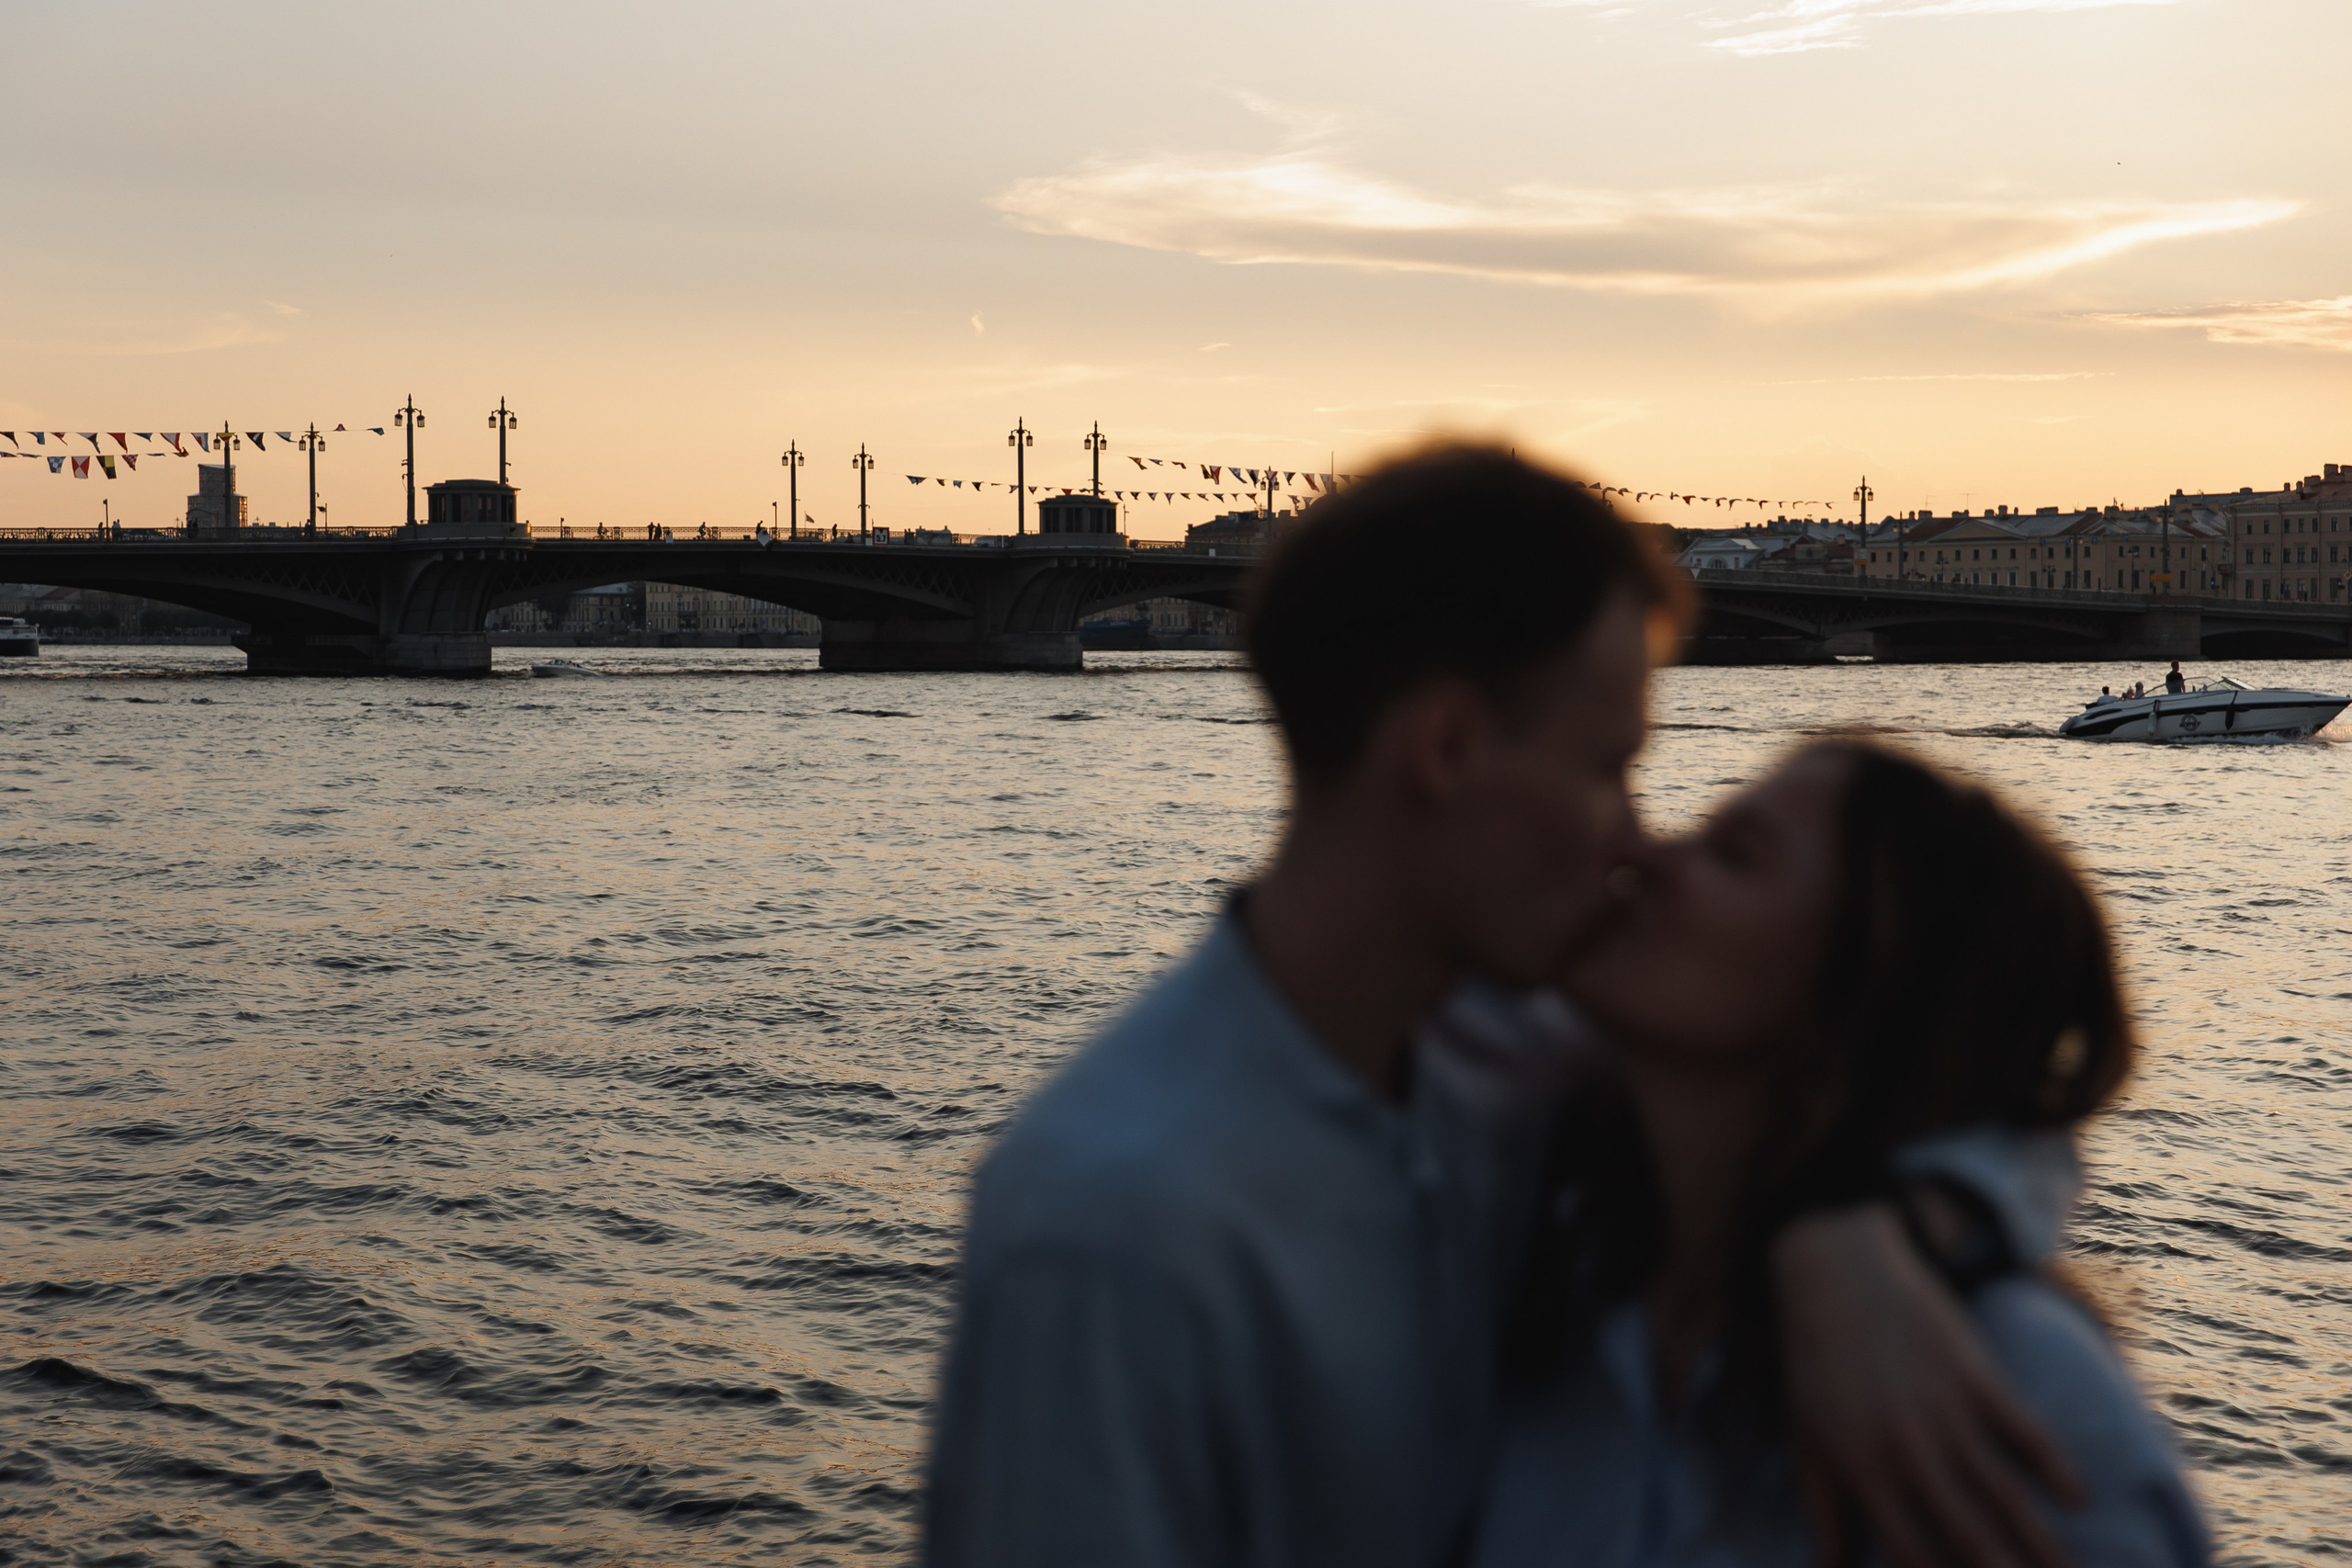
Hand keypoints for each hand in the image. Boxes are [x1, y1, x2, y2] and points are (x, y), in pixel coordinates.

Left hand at [1773, 1204, 2080, 1567]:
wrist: (1834, 1272)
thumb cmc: (1814, 1362)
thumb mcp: (1806, 1437)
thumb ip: (1822, 1509)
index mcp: (1862, 1471)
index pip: (1913, 1554)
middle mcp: (1907, 1451)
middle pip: (1969, 1535)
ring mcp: (1944, 1414)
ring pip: (2004, 1494)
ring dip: (2040, 1542)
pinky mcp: (1974, 1376)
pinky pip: (2023, 1430)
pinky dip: (2053, 1465)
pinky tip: (2079, 1498)